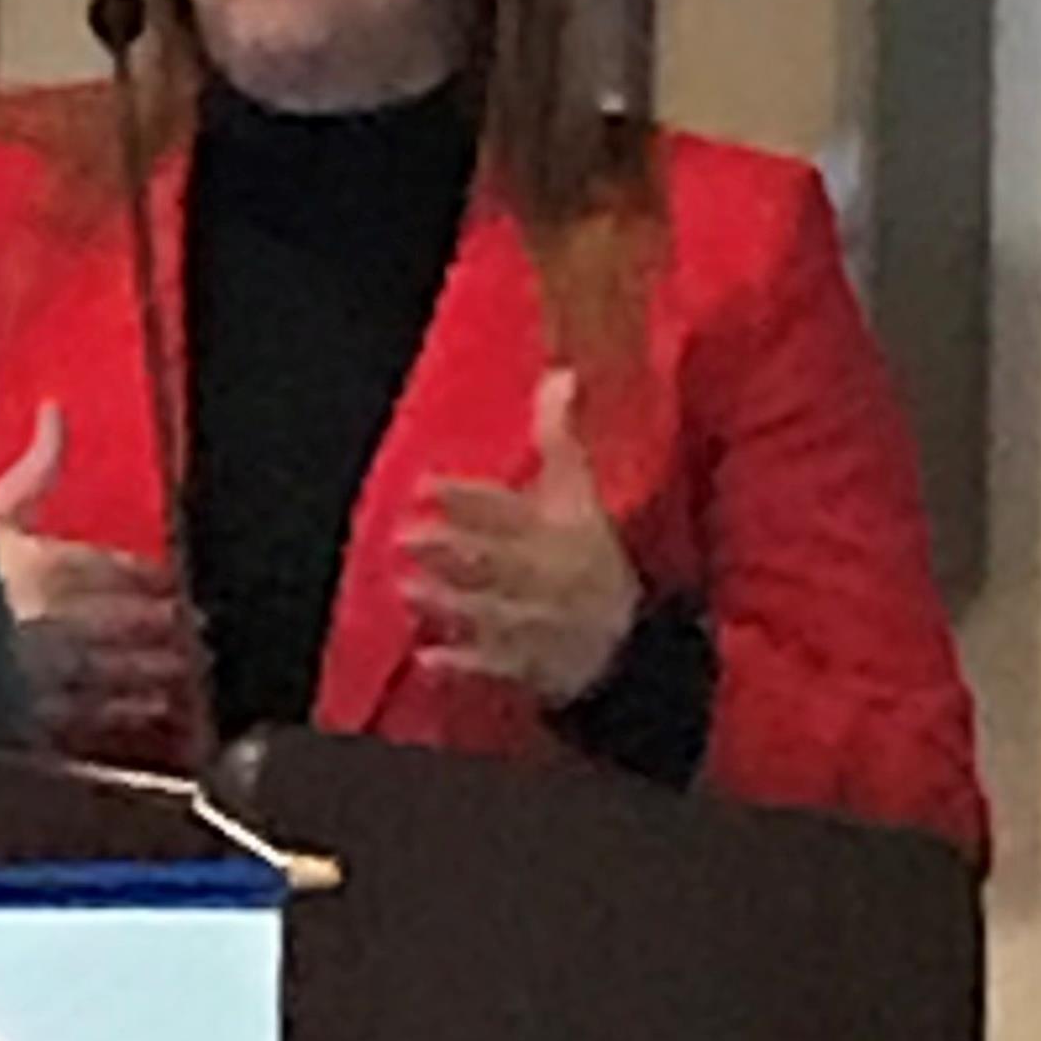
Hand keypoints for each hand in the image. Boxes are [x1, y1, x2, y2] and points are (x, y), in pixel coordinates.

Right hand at [0, 404, 187, 752]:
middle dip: (166, 624)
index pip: (122, 570)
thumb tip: (55, 414)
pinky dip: (126, 711)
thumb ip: (33, 468)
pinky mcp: (33, 719)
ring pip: (121, 670)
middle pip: (132, 622)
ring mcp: (48, 676)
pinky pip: (93, 715)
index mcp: (50, 566)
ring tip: (179, 667)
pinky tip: (145, 707)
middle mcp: (59, 623)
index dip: (155, 576)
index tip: (174, 581)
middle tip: (195, 627)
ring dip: (156, 668)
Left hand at [398, 369, 641, 705]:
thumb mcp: (578, 492)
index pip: (512, 509)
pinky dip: (466, 666)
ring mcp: (547, 624)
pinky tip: (429, 660)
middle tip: (406, 535)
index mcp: (563, 528)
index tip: (427, 485)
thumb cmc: (589, 550)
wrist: (635, 636)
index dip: (469, 497)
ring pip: (498, 612)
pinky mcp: (538, 666)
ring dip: (452, 602)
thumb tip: (562, 373)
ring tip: (407, 589)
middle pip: (502, 560)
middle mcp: (555, 575)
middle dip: (455, 549)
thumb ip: (560, 435)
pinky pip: (502, 667)